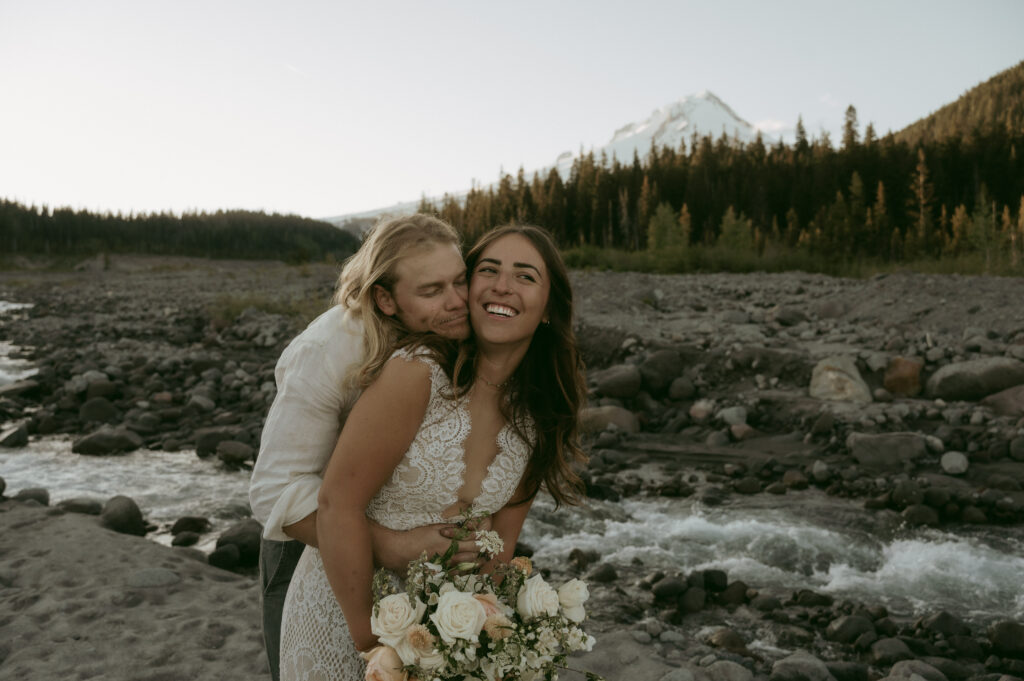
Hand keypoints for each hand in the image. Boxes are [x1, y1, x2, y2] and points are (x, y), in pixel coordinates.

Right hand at [368, 516, 492, 573]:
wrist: (399, 552)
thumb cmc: (416, 537)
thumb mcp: (434, 528)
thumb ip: (452, 528)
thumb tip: (467, 526)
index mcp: (450, 545)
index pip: (474, 544)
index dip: (483, 541)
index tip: (487, 538)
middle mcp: (450, 558)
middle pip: (473, 557)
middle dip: (481, 552)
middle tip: (487, 548)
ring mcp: (445, 568)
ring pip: (467, 566)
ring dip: (475, 561)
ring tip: (480, 557)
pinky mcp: (439, 574)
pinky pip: (457, 574)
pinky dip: (465, 570)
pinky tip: (466, 567)